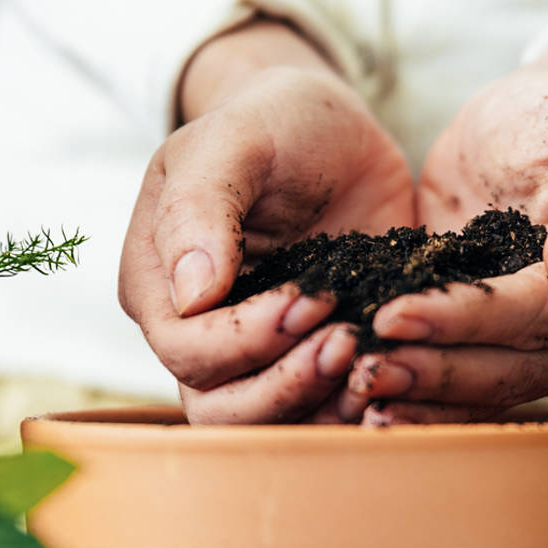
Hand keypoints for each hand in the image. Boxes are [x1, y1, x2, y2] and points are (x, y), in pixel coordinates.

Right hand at [119, 21, 413, 422]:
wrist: (334, 136)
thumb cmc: (274, 124)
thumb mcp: (234, 141)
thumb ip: (201, 207)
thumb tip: (190, 294)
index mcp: (159, 285)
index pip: (187, 348)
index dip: (247, 338)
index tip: (310, 298)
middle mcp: (197, 333)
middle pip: (220, 407)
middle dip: (286, 384)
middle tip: (347, 338)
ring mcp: (254, 354)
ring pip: (268, 423)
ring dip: (320, 405)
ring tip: (371, 358)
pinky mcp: (307, 357)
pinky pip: (319, 409)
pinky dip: (351, 405)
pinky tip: (388, 371)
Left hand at [340, 33, 547, 424]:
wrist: (528, 130)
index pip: (541, 316)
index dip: (467, 322)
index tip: (393, 316)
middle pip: (513, 368)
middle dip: (435, 371)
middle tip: (364, 368)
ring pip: (489, 390)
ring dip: (424, 399)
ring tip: (360, 391)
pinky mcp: (509, 354)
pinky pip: (472, 393)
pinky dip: (425, 404)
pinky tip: (376, 410)